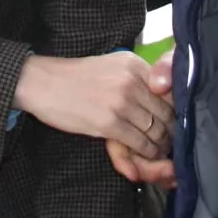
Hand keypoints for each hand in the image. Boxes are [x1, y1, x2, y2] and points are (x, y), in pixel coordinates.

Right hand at [13, 52, 173, 160]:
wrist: (42, 84)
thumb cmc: (75, 77)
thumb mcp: (111, 66)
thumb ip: (136, 79)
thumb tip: (162, 96)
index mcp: (133, 64)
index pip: (168, 90)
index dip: (175, 109)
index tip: (175, 120)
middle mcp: (131, 80)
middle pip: (165, 111)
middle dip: (171, 130)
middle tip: (172, 141)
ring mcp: (120, 102)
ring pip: (155, 129)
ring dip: (161, 144)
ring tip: (162, 150)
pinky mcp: (109, 123)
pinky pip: (139, 142)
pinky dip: (147, 151)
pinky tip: (148, 154)